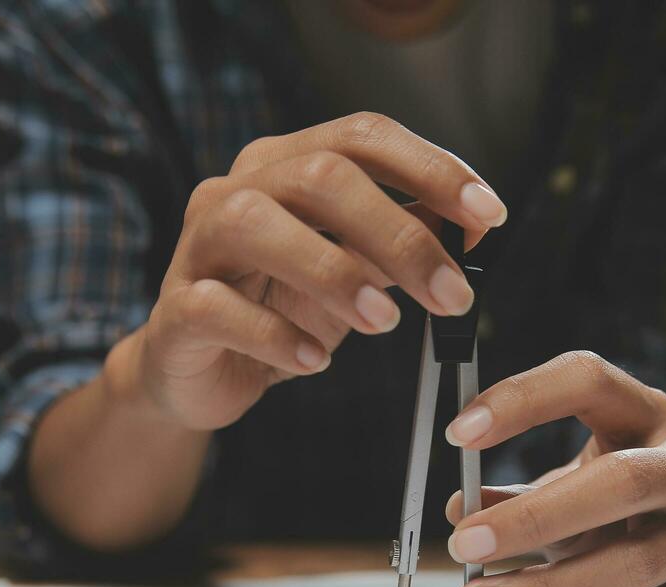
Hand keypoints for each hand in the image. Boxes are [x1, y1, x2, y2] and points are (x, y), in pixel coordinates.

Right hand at [118, 111, 506, 430]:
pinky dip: (273, 336)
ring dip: (334, 272)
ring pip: (256, 224)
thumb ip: (404, 239)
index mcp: (285, 166)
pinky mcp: (175, 310)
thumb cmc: (279, 308)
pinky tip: (316, 360)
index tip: (490, 215)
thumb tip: (474, 223)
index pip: (363, 137)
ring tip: (385, 321)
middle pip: (321, 177)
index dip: (431, 168)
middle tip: (452, 294)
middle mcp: (238, 189)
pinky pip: (216, 307)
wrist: (198, 370)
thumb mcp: (355, 269)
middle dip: (399, 233)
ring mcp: (197, 245)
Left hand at [443, 352, 665, 586]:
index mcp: (646, 415)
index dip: (525, 399)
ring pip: (637, 562)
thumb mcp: (569, 481)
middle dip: (535, 518)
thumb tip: (459, 511)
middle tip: (465, 545)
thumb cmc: (620, 504)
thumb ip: (515, 492)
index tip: (459, 434)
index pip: (589, 380)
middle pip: (621, 482)